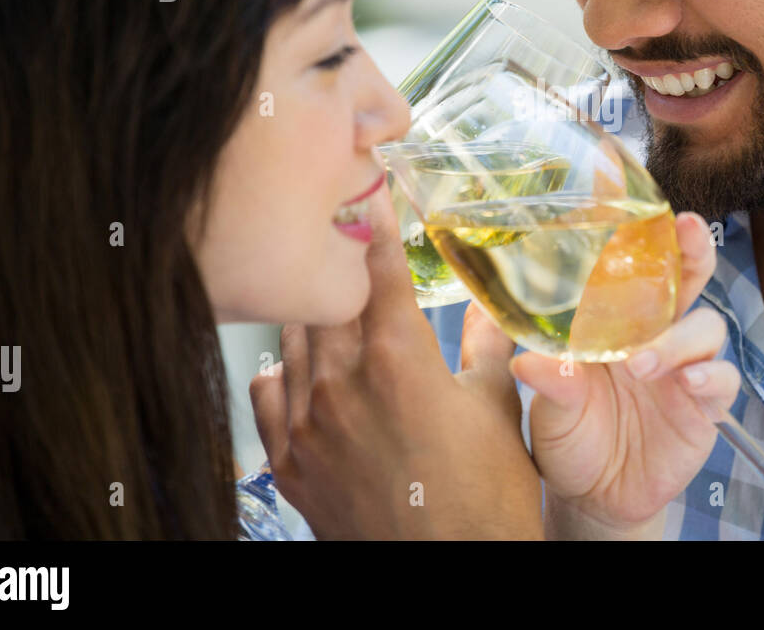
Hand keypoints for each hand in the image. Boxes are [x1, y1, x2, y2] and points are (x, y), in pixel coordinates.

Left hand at [250, 185, 543, 538]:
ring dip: (311, 314)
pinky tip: (300, 370)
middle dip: (335, 260)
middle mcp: (342, 382)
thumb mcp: (496, 408)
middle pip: (325, 294)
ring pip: (292, 339)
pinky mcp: (291, 462)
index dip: (375, 223)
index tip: (371, 191)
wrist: (450, 572)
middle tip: (340, 232)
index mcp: (399, 358)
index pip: (378, 266)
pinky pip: (267, 395)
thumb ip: (486, 347)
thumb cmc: (484, 498)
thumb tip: (487, 309)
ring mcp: (308, 423)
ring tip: (323, 296)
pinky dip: (282, 373)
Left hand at [506, 211, 738, 535]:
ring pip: (706, 327)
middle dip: (693, 249)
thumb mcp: (549, 409)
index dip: (645, 230)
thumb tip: (530, 362)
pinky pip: (722, 381)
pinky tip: (689, 383)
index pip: (636, 265)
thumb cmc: (569, 436)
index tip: (644, 197)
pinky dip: (710, 377)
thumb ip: (548, 384)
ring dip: (679, 337)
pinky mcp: (704, 407)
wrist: (594, 496)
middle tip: (687, 230)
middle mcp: (655, 333)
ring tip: (644, 362)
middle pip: (687, 279)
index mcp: (615, 319)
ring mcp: (683, 368)